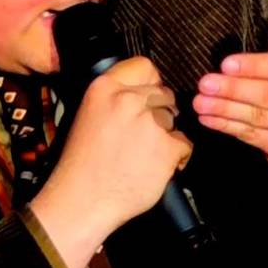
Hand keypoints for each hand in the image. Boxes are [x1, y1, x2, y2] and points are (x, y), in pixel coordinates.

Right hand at [30, 57, 190, 267]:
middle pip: (164, 94)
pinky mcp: (167, 146)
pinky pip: (185, 144)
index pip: (145, 67)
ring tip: (146, 155)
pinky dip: (177, 157)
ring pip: (174, 119)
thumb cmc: (82, 165)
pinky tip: (156, 167)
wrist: (82, 201)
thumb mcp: (89, 115)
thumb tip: (144, 92)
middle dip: (159, 113)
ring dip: (167, 136)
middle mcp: (128, 99)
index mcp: (104, 88)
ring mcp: (149, 122)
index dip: (151, 83)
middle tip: (143, 136)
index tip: (148, 96)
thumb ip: (115, 99)